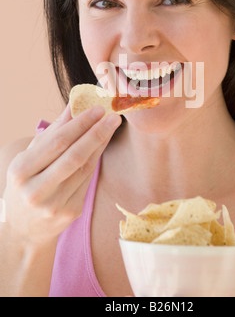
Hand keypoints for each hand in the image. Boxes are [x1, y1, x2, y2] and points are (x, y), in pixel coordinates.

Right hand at [2, 104, 121, 245]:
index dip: (80, 124)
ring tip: (111, 125)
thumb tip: (73, 105)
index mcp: (20, 172)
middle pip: (74, 156)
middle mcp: (36, 190)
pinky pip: (87, 180)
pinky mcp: (71, 212)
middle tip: (112, 116)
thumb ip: (51, 133)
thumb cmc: (26, 185)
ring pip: (84, 167)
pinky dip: (96, 159)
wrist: (25, 230)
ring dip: (100, 144)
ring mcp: (55, 204)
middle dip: (96, 132)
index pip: (56, 143)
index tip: (97, 109)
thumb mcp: (28, 159)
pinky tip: (103, 144)